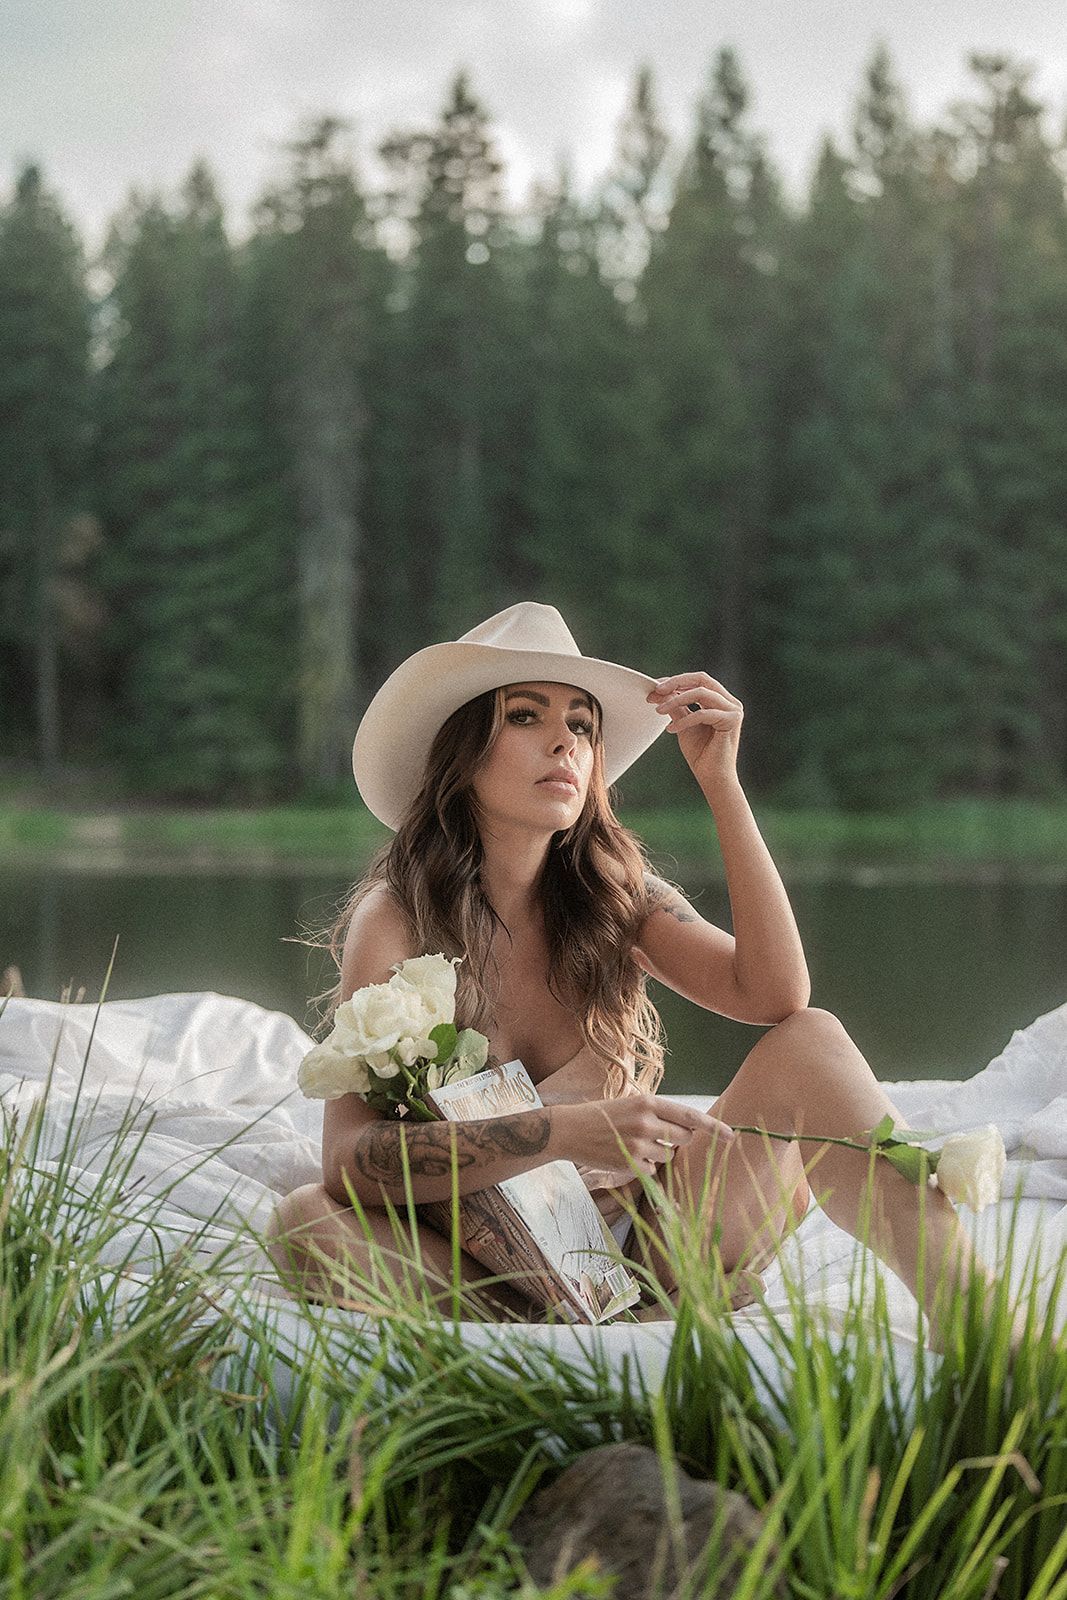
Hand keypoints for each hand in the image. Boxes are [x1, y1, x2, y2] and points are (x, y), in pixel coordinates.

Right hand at [555, 1093, 735, 1176]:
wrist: (569, 1129)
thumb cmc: (603, 1115)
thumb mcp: (631, 1104)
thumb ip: (659, 1113)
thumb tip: (689, 1129)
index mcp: (648, 1101)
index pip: (690, 1115)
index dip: (713, 1126)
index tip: (732, 1135)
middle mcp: (646, 1121)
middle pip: (684, 1138)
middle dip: (679, 1140)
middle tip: (658, 1135)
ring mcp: (638, 1143)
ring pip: (669, 1156)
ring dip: (659, 1154)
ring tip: (633, 1143)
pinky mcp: (630, 1163)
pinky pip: (652, 1170)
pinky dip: (644, 1166)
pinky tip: (624, 1155)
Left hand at [647, 672, 742, 788]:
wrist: (713, 778)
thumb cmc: (700, 753)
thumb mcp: (684, 724)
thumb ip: (676, 707)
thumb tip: (660, 692)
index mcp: (720, 700)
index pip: (698, 680)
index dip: (676, 680)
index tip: (655, 687)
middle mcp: (730, 702)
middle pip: (702, 679)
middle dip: (676, 682)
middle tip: (656, 690)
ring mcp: (733, 710)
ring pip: (701, 693)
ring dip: (676, 700)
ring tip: (659, 711)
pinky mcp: (732, 720)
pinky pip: (703, 713)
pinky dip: (684, 720)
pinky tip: (671, 729)